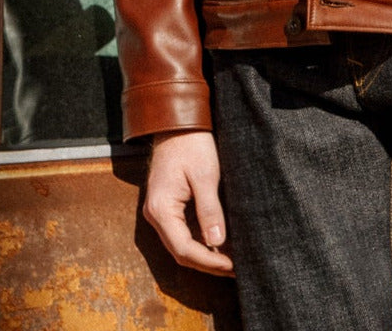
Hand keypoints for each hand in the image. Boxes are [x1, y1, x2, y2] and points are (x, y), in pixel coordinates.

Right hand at [143, 129, 234, 274]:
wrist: (178, 122)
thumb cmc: (191, 143)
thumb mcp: (205, 175)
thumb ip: (210, 210)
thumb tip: (217, 242)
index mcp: (161, 209)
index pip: (183, 249)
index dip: (209, 261)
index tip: (232, 266)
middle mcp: (155, 215)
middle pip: (181, 252)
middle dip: (208, 263)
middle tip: (235, 269)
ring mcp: (161, 211)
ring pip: (182, 244)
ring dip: (206, 254)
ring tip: (232, 260)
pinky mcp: (169, 205)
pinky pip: (183, 231)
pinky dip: (201, 241)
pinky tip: (220, 243)